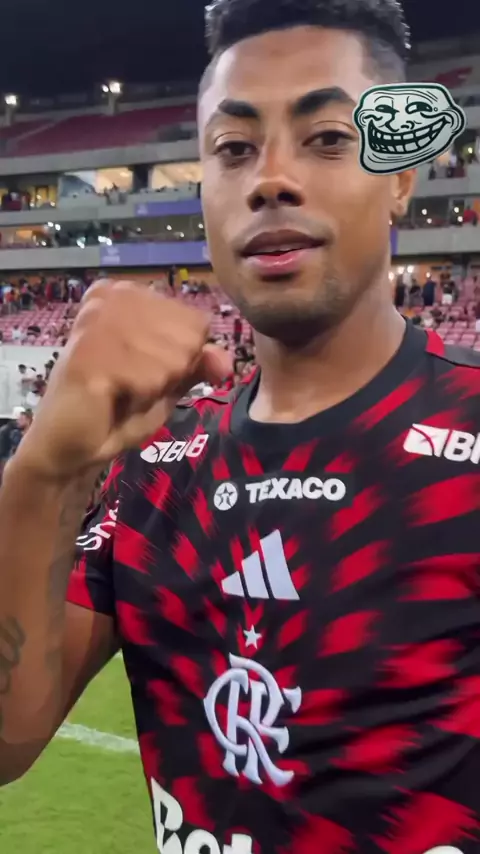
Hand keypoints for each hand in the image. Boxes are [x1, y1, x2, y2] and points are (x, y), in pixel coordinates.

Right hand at [15, 280, 230, 479]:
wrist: (70, 446)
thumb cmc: (116, 409)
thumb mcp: (166, 382)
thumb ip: (196, 364)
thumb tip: (226, 360)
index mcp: (127, 294)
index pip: (196, 321)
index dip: (183, 358)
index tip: (146, 371)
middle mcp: (110, 297)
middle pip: (189, 337)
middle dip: (171, 373)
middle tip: (133, 385)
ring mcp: (97, 322)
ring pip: (173, 358)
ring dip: (154, 387)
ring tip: (123, 391)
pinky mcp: (90, 354)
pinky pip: (150, 377)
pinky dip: (141, 397)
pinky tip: (113, 398)